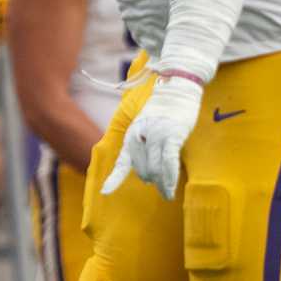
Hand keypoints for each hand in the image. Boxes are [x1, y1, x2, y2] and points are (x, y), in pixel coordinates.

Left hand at [100, 73, 201, 199]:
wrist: (176, 88)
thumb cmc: (163, 111)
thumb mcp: (145, 127)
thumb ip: (143, 147)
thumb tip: (146, 177)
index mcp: (132, 135)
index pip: (122, 162)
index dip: (114, 179)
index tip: (104, 193)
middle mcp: (141, 137)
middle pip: (143, 170)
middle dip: (150, 179)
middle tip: (158, 184)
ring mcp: (157, 136)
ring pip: (156, 169)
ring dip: (161, 184)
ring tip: (166, 192)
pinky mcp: (173, 136)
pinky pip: (169, 162)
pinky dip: (169, 178)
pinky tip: (168, 190)